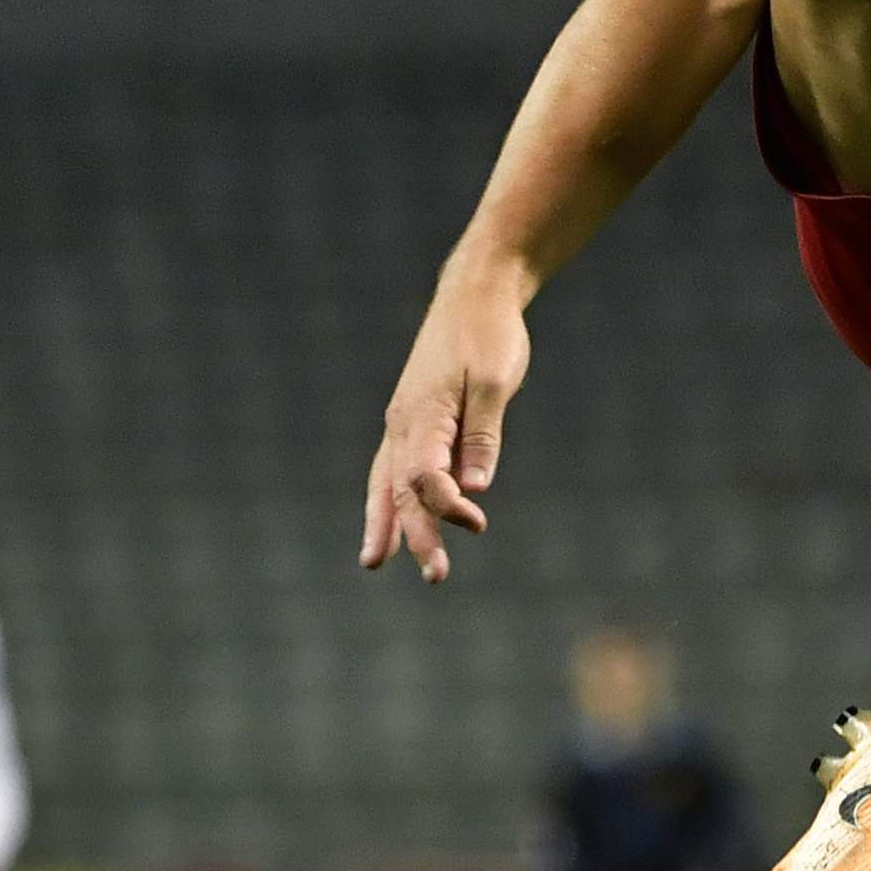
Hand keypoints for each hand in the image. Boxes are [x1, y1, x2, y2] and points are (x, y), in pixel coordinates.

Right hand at [360, 267, 532, 582]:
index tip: (477, 522)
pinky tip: (389, 521)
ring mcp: (404, 421)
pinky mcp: (413, 419)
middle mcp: (404, 422)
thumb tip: (473, 488)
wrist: (474, 295)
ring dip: (384, 523)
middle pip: (400, 489)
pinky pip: (394, 467)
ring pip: (385, 481)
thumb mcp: (496, 381)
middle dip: (414, 535)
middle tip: (434, 576)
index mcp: (424, 414)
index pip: (424, 476)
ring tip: (373, 562)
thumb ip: (483, 436)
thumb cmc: (489, 334)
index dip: (447, 506)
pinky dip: (389, 498)